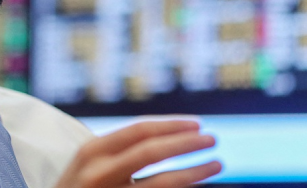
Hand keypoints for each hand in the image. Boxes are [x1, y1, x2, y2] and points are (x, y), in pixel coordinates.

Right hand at [54, 119, 221, 187]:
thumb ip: (118, 152)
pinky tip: (195, 184)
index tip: (197, 125)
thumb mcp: (89, 164)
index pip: (140, 130)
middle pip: (153, 152)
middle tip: (213, 139)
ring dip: (195, 172)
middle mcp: (100, 172)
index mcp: (93, 151)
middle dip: (187, 144)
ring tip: (216, 164)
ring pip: (163, 183)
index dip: (172, 125)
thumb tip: (167, 138)